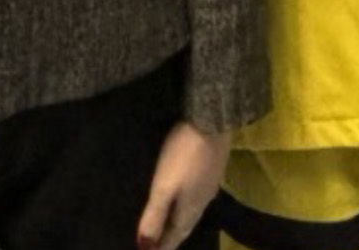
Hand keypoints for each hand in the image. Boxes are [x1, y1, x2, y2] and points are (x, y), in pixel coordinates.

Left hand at [136, 120, 227, 249]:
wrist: (213, 121)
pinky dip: (189, 203)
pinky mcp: (214, 167)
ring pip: (194, 209)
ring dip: (181, 219)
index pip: (176, 235)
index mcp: (190, 208)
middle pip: (186, 224)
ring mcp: (211, 183)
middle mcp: (204, 200)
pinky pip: (199, 195)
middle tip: (160, 244)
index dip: (163, 246)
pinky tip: (187, 195)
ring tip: (170, 223)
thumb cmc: (183, 156)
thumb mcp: (164, 187)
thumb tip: (144, 246)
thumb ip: (154, 216)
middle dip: (172, 235)